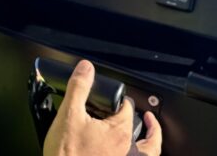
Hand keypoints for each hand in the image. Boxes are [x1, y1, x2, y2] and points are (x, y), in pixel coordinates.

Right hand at [43, 60, 161, 155]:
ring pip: (147, 154)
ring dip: (149, 145)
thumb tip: (86, 69)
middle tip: (149, 118)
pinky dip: (137, 155)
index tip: (116, 98)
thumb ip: (78, 88)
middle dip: (149, 126)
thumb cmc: (66, 155)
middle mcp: (128, 152)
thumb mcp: (68, 114)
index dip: (122, 99)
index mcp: (120, 133)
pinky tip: (125, 152)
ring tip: (149, 139)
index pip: (128, 108)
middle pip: (147, 136)